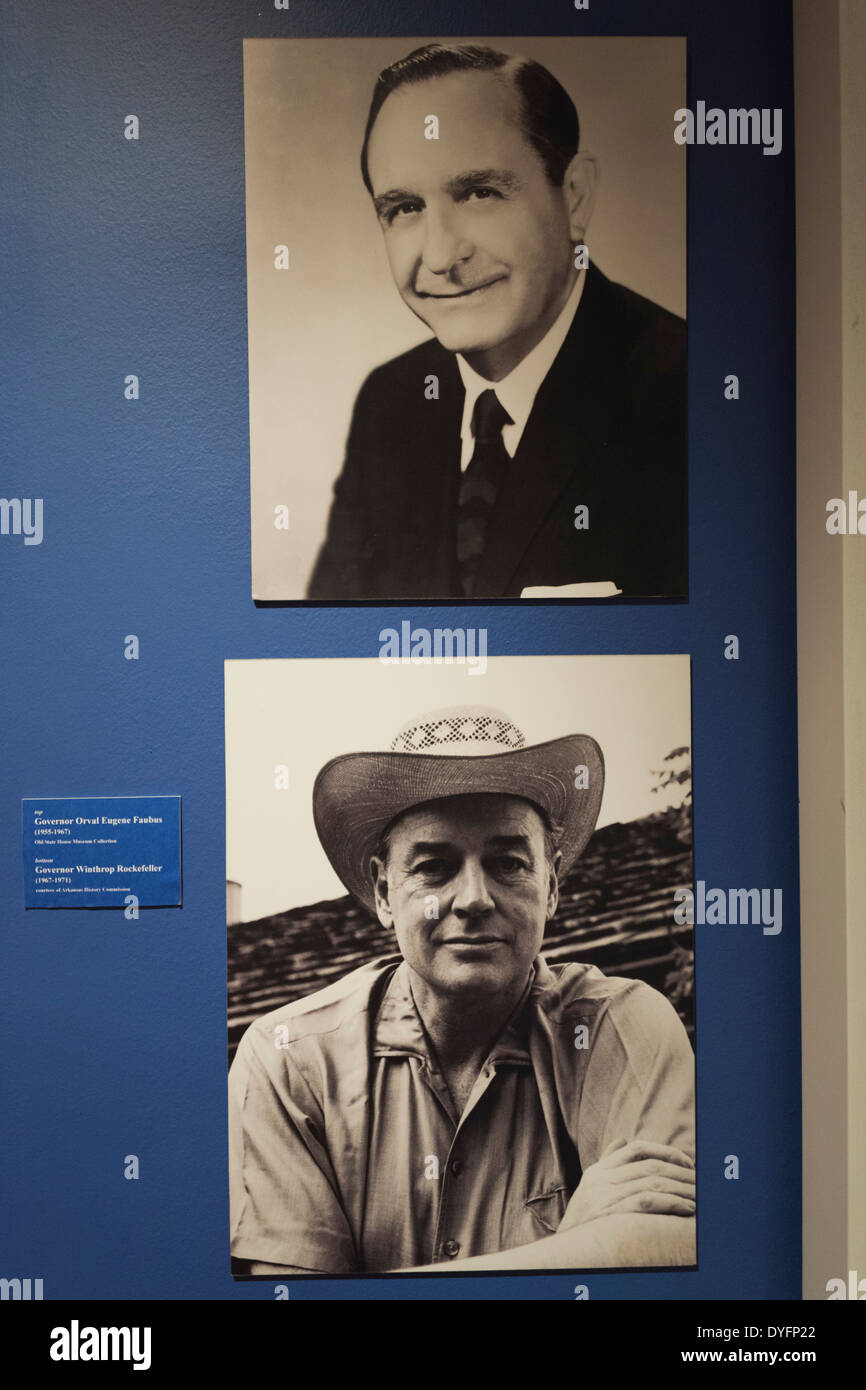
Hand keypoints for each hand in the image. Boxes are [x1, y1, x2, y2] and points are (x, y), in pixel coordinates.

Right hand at [559, 1139, 695, 1229]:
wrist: (569, 1252)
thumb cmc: (584, 1220)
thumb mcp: (591, 1186)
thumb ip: (608, 1162)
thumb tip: (622, 1139)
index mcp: (599, 1170)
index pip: (637, 1148)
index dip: (665, 1152)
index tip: (687, 1162)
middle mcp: (601, 1179)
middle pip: (650, 1166)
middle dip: (680, 1172)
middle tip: (700, 1181)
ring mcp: (605, 1197)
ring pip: (652, 1183)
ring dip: (681, 1189)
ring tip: (698, 1197)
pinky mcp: (612, 1216)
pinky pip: (649, 1202)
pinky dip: (672, 1203)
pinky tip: (686, 1209)